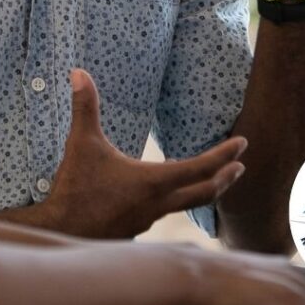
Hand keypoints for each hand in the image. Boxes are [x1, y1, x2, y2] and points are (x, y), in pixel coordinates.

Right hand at [42, 69, 245, 238]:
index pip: (200, 168)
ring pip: (186, 205)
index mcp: (153, 182)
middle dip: (226, 177)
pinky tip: (165, 192)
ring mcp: (149, 220)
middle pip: (205, 193)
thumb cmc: (75, 188)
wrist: (61, 231)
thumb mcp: (81, 142)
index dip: (224, 154)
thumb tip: (79, 72)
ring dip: (203, 190)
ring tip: (210, 178)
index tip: (243, 144)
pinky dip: (177, 200)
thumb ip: (85, 107)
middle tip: (241, 165)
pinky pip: (166, 212)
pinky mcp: (137, 228)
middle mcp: (158, 204)